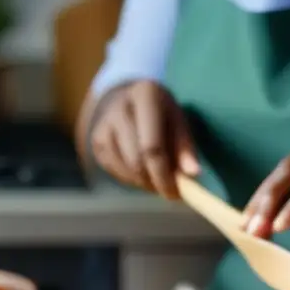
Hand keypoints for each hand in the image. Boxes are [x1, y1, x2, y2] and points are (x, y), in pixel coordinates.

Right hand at [89, 80, 197, 198]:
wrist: (128, 98)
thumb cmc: (162, 113)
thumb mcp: (179, 122)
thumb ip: (186, 147)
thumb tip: (193, 174)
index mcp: (146, 96)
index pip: (152, 146)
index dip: (163, 175)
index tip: (175, 193)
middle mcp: (119, 108)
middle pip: (136, 160)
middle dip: (155, 182)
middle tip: (170, 191)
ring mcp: (103, 125)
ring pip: (124, 168)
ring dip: (144, 182)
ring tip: (159, 178)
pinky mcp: (96, 140)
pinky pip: (114, 169)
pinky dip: (131, 179)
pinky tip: (143, 172)